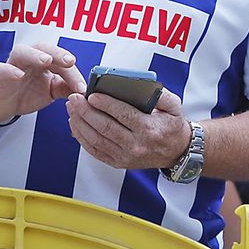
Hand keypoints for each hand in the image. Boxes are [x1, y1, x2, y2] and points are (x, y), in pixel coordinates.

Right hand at [0, 42, 85, 121]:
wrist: (4, 104)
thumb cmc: (28, 92)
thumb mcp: (51, 91)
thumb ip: (66, 88)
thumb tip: (86, 91)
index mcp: (45, 59)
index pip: (62, 62)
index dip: (74, 74)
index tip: (83, 87)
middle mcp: (30, 57)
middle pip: (44, 48)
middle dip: (58, 53)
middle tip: (70, 61)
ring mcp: (13, 64)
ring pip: (22, 52)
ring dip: (35, 55)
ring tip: (45, 60)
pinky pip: (1, 69)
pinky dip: (9, 70)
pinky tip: (18, 75)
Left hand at [66, 85, 190, 170]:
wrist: (176, 152)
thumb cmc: (172, 125)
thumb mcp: (175, 106)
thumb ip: (162, 95)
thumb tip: (145, 86)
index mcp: (149, 129)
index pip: (123, 115)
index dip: (106, 104)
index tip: (92, 94)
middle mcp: (136, 145)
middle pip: (105, 127)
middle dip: (86, 111)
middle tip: (75, 98)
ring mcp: (125, 156)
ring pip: (96, 139)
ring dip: (80, 123)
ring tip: (72, 109)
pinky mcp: (118, 162)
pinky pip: (95, 151)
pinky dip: (82, 138)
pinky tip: (75, 125)